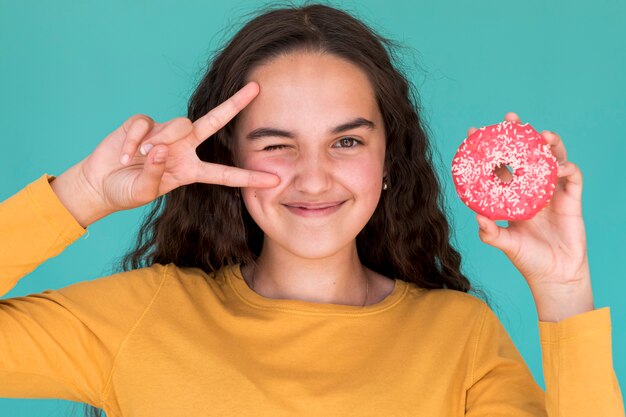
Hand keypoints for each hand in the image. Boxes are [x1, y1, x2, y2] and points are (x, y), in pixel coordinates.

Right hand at [53, 82, 278, 225]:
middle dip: (235, 105)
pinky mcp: (144, 124)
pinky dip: (136, 138)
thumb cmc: (125, 191)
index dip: (248, 177)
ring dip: (161, 140)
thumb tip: (160, 150)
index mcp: (190, 170)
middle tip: (255, 88)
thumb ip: (154, 175)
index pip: (224, 173)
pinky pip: (146, 123)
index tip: (274, 179)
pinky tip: (125, 153)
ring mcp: (165, 133)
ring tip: (141, 157)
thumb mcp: (143, 192)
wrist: (99, 183)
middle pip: (214, 122)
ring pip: (178, 124)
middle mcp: (183, 148)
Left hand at [467, 113, 593, 319]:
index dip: (489, 149)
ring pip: (552, 159)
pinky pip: (572, 176)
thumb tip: (475, 216)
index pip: (499, 166)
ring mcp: (553, 192)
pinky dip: (566, 167)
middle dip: (519, 134)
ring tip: (542, 134)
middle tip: (510, 118)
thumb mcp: (504, 243)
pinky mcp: (572, 199)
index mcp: (514, 196)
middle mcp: (532, 189)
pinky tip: (557, 165)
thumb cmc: (528, 259)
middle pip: (526, 154)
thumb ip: (489, 232)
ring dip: (549, 144)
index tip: (474, 133)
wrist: (555, 275)